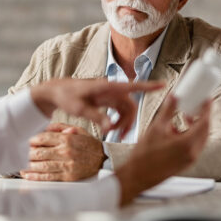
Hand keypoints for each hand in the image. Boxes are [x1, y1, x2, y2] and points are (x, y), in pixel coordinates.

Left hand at [20, 123, 104, 180]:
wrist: (105, 160)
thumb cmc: (90, 145)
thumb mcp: (78, 130)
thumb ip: (61, 127)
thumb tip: (46, 127)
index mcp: (67, 139)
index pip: (43, 138)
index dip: (32, 140)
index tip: (27, 141)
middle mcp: (66, 152)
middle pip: (39, 152)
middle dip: (28, 153)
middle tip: (21, 153)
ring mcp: (67, 165)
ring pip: (42, 165)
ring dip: (29, 165)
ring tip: (21, 164)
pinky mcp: (68, 177)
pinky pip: (48, 177)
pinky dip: (36, 176)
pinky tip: (28, 175)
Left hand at [30, 78, 162, 134]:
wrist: (56, 91)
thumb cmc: (67, 96)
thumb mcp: (79, 109)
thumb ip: (96, 117)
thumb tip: (110, 128)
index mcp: (106, 87)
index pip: (132, 86)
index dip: (148, 86)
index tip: (163, 85)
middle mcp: (111, 89)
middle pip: (130, 105)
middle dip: (129, 121)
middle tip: (120, 136)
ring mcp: (109, 94)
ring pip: (125, 109)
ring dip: (123, 122)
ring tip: (113, 133)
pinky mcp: (106, 99)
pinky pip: (119, 110)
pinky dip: (118, 120)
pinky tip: (110, 128)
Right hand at [115, 95, 210, 205]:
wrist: (138, 175)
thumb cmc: (145, 155)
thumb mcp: (156, 128)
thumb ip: (168, 110)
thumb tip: (174, 97)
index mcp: (187, 144)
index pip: (204, 123)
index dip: (207, 110)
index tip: (207, 100)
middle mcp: (192, 153)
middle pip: (205, 131)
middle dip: (202, 117)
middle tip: (197, 106)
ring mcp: (190, 160)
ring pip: (200, 139)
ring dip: (196, 127)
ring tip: (185, 117)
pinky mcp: (186, 164)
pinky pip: (194, 147)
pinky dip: (190, 136)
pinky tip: (177, 131)